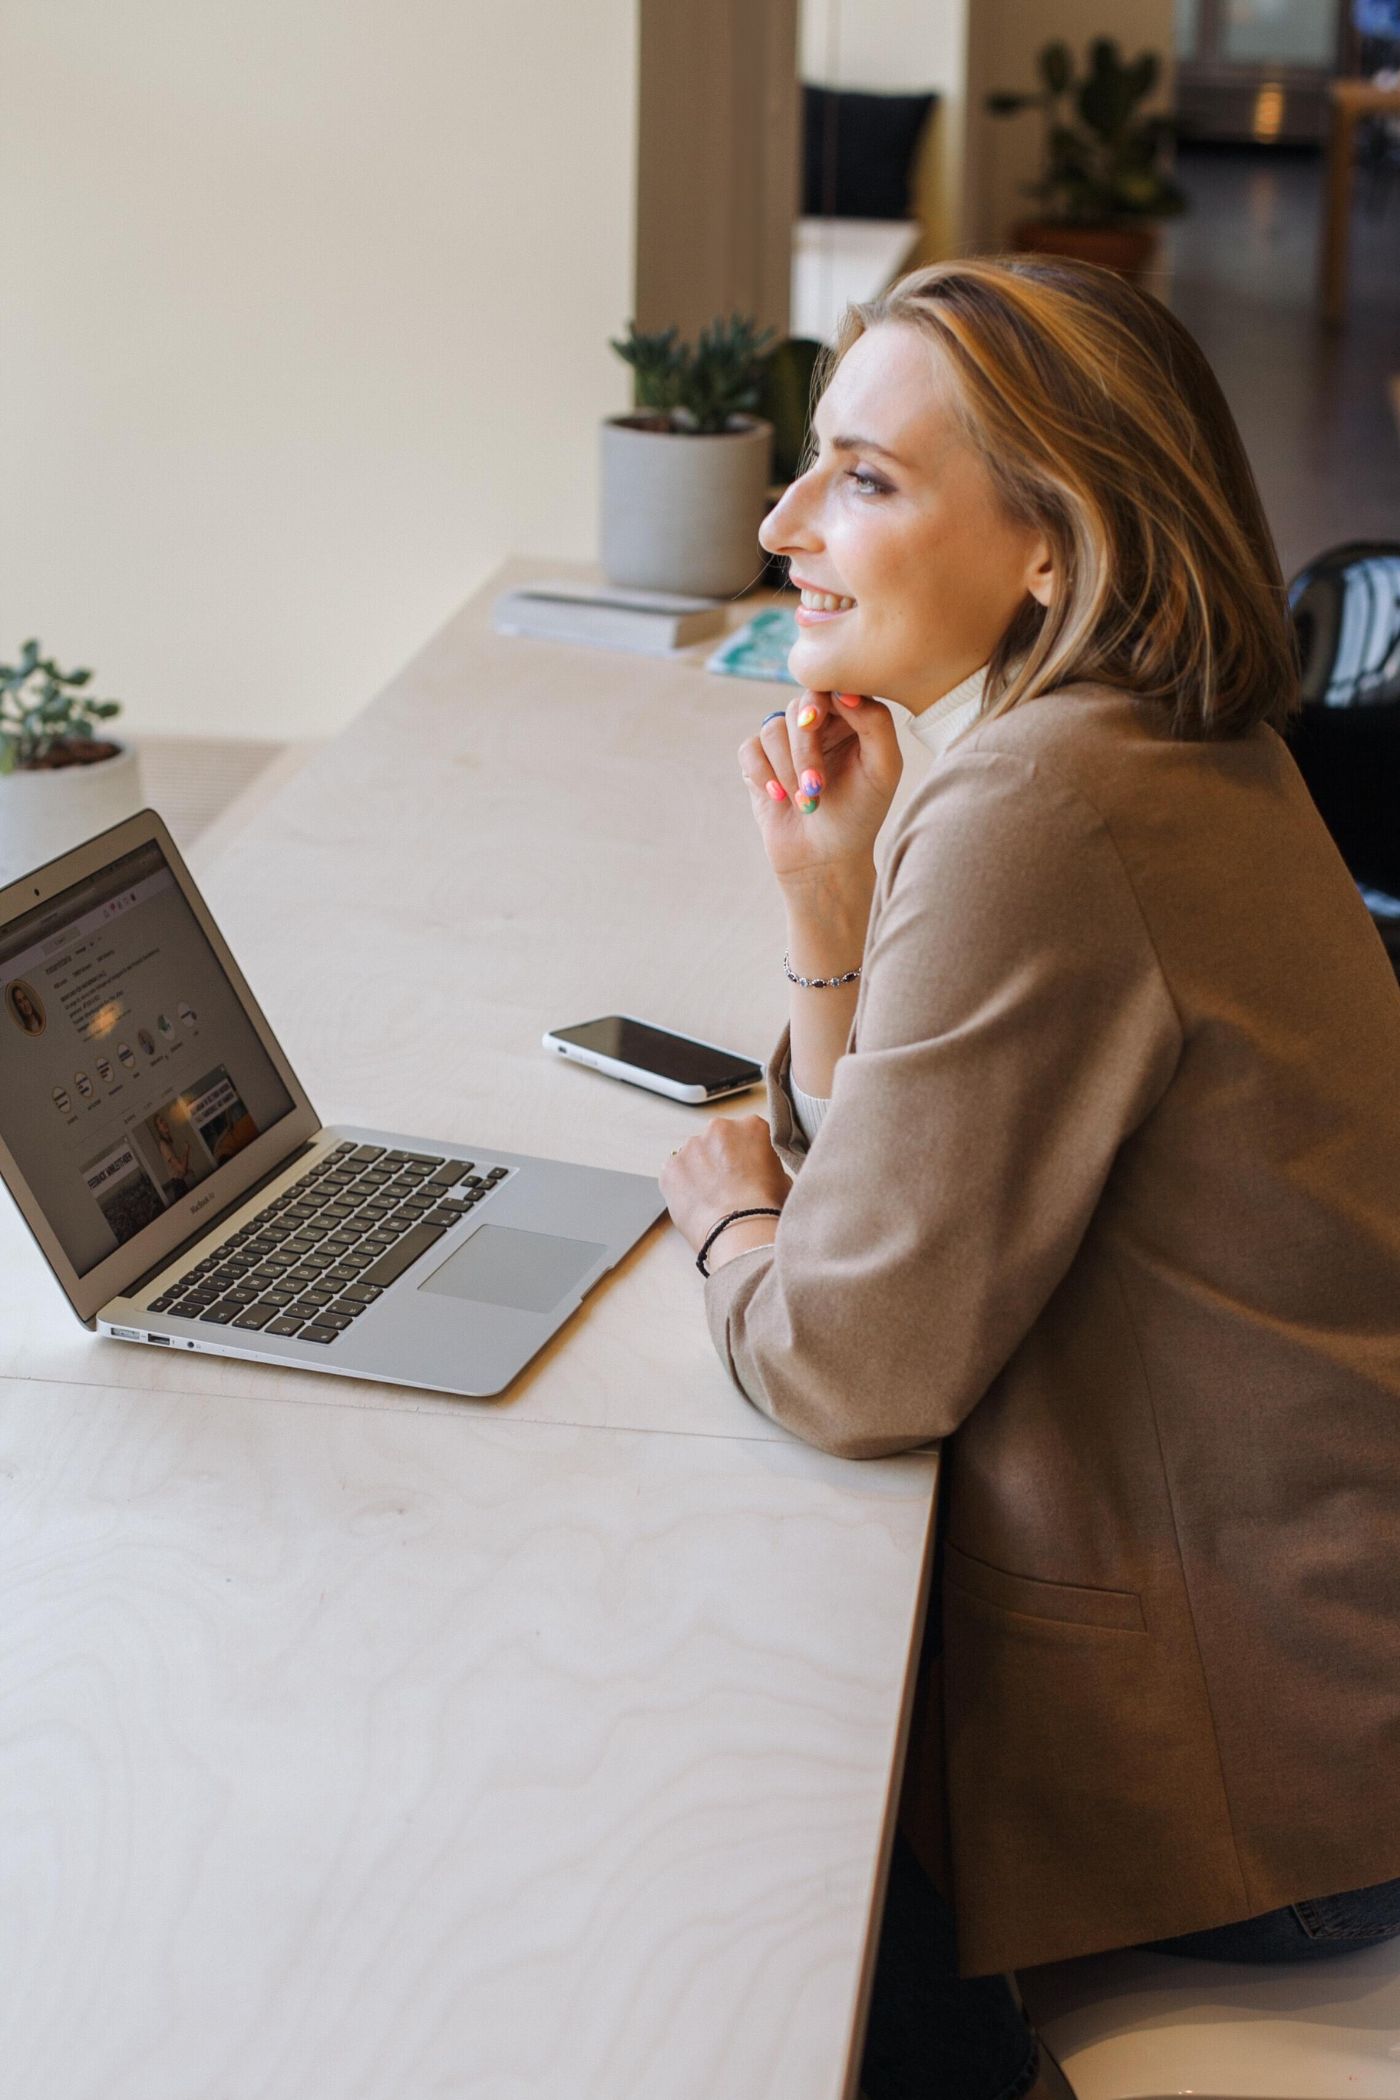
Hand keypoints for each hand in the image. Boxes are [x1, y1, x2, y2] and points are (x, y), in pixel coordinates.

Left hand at [660, 1115, 789, 1264]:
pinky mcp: (670, 1167)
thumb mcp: (784, 1179)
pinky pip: (675, 1174)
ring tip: (712, 1200)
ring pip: (694, 1156)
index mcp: (752, 1126)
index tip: (747, 1172)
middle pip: (717, 1140)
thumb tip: (760, 1172)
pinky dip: (682, 1186)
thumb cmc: (767, 1209)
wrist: (741, 1232)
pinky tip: (696, 1204)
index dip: (746, 1156)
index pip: (747, 1134)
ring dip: (699, 1172)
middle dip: (720, 1159)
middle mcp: (719, 1128)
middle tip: (729, 1187)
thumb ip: (768, 1165)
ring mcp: (691, 1146)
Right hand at [737, 690, 901, 894]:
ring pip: (772, 728)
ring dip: (787, 769)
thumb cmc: (861, 814)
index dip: (824, 702)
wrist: (825, 859)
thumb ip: (876, 722)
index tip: (821, 723)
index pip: (832, 687)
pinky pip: (750, 749)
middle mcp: (817, 724)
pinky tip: (780, 798)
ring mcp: (785, 742)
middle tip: (816, 787)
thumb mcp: (884, 769)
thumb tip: (844, 691)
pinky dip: (763, 775)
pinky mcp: (759, 762)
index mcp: (850, 718)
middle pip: (799, 708)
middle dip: (805, 750)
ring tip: (805, 802)